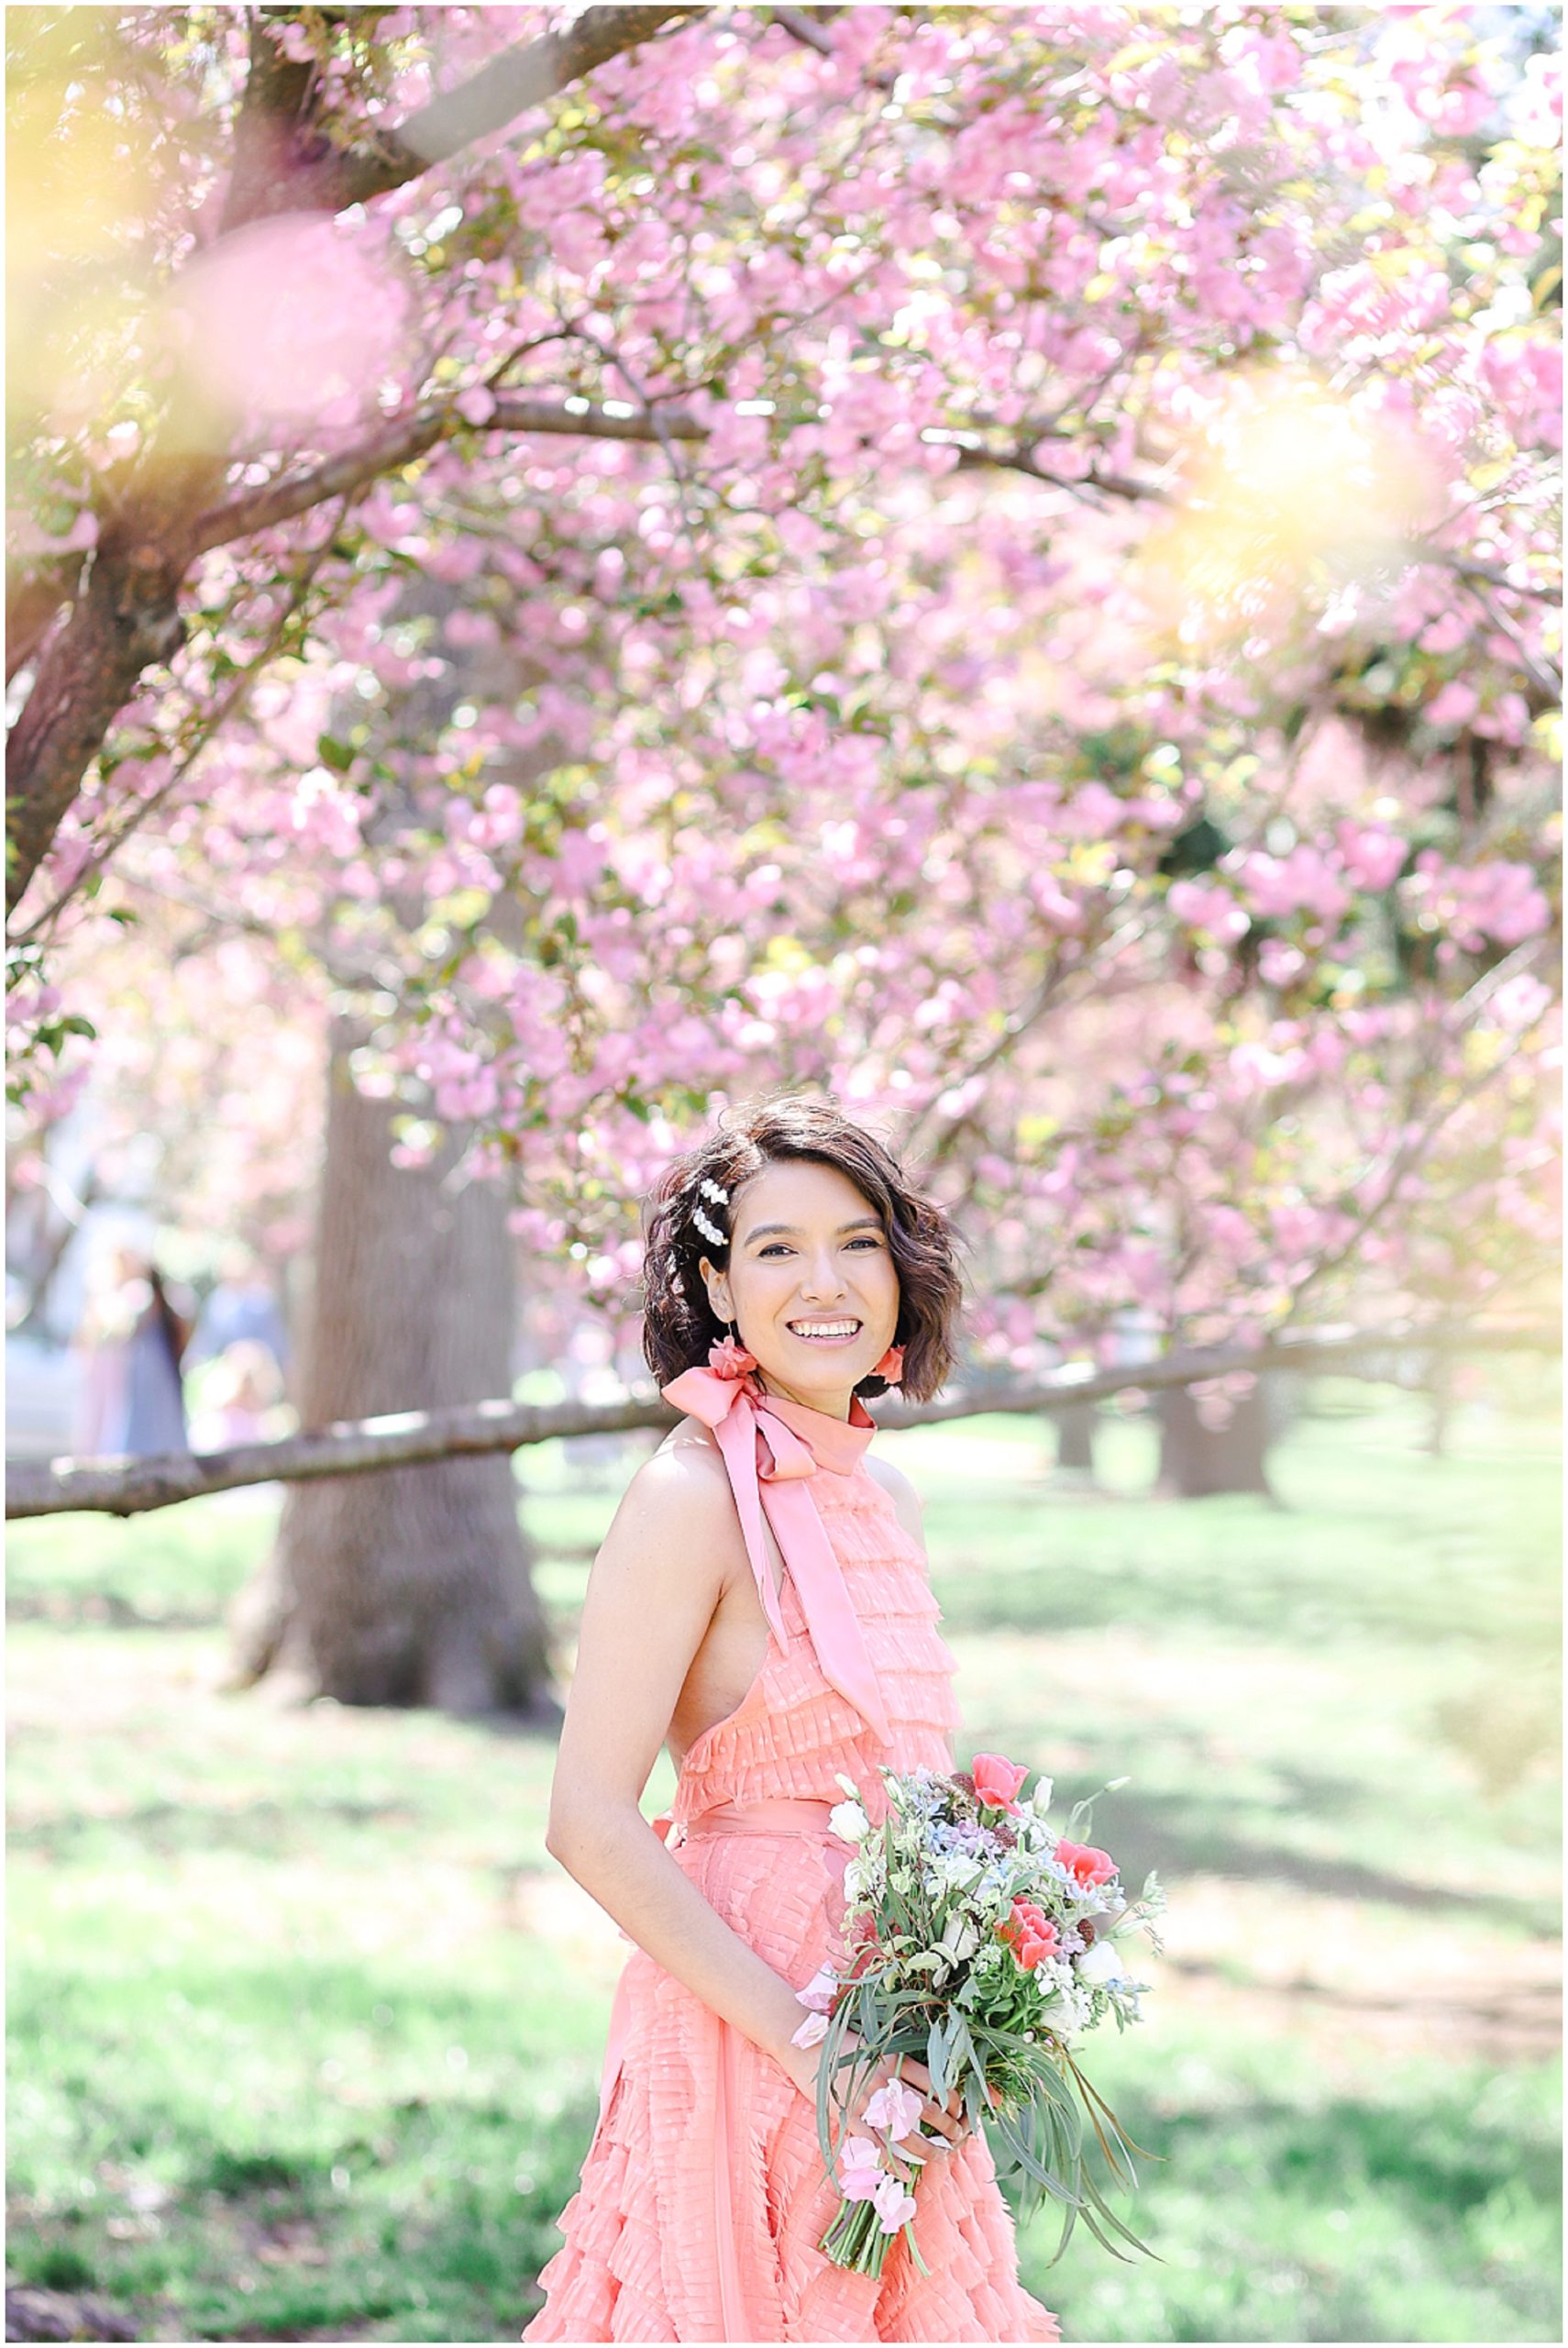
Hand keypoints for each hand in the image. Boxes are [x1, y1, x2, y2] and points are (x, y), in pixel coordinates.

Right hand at [783, 2025, 971, 2185]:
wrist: (805, 2046)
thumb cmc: (842, 2043)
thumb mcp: (876, 2045)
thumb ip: (898, 2063)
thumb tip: (927, 2083)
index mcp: (895, 2059)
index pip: (935, 2083)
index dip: (953, 2101)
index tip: (961, 2110)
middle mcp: (884, 2081)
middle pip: (927, 2110)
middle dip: (949, 2127)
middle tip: (959, 2135)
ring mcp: (866, 2102)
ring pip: (906, 2133)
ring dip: (928, 2148)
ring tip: (941, 2155)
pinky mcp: (849, 2118)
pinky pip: (876, 2147)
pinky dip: (894, 2163)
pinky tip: (908, 2174)